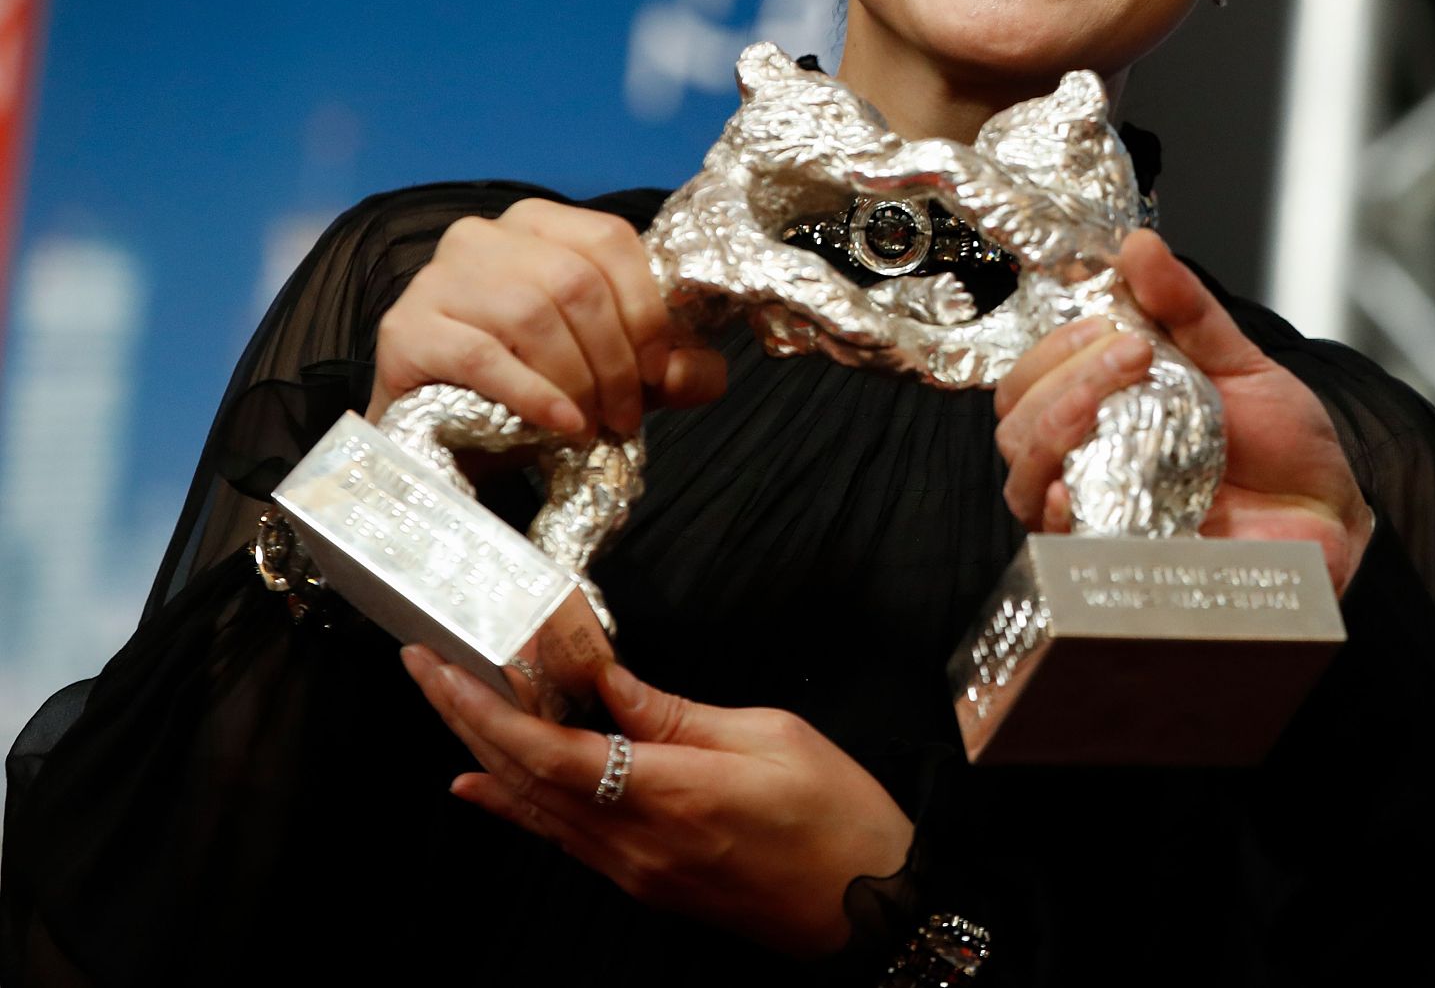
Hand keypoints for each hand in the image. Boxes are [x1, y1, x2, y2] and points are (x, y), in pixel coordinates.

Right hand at [370, 198, 724, 440]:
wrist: (436, 437)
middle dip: (615, 358)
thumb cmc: (526, 390)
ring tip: (589, 425)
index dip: (646, 309)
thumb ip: (667, 369)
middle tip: (624, 415)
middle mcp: (484, 235)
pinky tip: (559, 426)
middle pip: (575, 282)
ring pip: (531, 313)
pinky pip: (482, 354)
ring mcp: (437, 277)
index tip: (661, 373)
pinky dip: (532, 394)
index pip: (611, 240)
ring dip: (575, 379)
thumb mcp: (610, 376)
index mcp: (540, 225)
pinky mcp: (406, 327)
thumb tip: (702, 373)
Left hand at [404, 647, 913, 958]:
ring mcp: (636, 870)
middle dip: (464, 719)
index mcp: (672, 794)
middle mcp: (636, 843)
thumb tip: (610, 682)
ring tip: (446, 704)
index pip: (549, 753)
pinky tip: (482, 784)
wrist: (871, 907)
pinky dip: (515, 803)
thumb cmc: (839, 817)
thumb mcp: (772, 737)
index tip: (443, 668)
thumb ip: (678, 714)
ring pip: (535, 810)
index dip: (485, 710)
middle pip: (524, 781)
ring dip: (483, 755)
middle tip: (424, 667)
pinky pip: (561, 837)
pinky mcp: (646, 882)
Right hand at [993, 230, 1374, 593]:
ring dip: (1055, 432)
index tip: (1113, 325)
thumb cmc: (1283, 443)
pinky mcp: (1120, 562)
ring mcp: (1100, 513)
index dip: (1053, 347)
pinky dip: (1056, 511)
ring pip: (1024, 480)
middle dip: (1060, 381)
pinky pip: (1058, 544)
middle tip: (1132, 356)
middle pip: (1016, 425)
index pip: (1029, 380)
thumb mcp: (1239, 360)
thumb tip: (1139, 244)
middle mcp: (1088, 462)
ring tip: (1111, 406)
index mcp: (1102, 409)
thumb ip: (1186, 308)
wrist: (1333, 513)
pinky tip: (1074, 487)